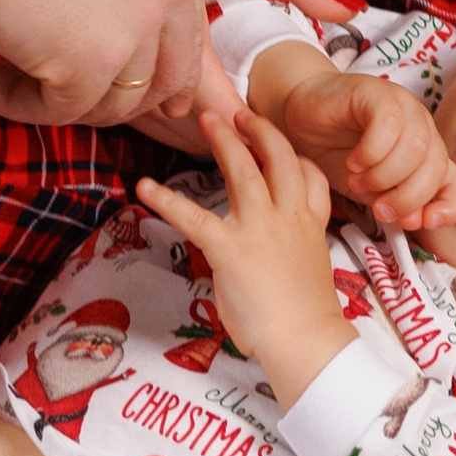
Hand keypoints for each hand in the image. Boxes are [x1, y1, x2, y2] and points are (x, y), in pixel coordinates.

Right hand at [0, 0, 210, 131]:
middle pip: (167, 72)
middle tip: (41, 90)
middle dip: (104, 93)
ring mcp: (145, 10)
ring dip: (52, 98)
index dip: (150, 61)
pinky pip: (63, 112)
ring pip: (116, 100)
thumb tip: (132, 51)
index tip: (109, 81)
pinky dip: (16, 102)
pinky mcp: (99, 54)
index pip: (187, 18)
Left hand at [137, 107, 348, 407]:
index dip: (296, 157)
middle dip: (260, 131)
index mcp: (311, 225)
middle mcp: (289, 217)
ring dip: (225, 142)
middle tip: (240, 114)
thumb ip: (292, 250)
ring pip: (244, 171)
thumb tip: (271, 255)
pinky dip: (166, 200)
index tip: (283, 146)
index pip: (311, 177)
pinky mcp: (230, 248)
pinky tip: (145, 187)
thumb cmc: (307, 319)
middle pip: (279, 159)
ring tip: (207, 120)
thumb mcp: (310, 271)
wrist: (306, 340)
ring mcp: (260, 229)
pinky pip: (193, 217)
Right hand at [252, 53, 455, 238]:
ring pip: (415, 148)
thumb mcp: (372, 191)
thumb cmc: (337, 152)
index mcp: (428, 154)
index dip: (448, 207)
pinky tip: (354, 161)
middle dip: (408, 197)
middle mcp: (422, 128)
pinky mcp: (378, 92)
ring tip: (358, 181)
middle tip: (379, 209)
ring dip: (384, 176)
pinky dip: (371, 152)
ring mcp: (403, 106)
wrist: (302, 117)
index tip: (421, 222)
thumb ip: (396, 204)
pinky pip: (389, 125)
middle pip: (435, 168)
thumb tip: (415, 221)